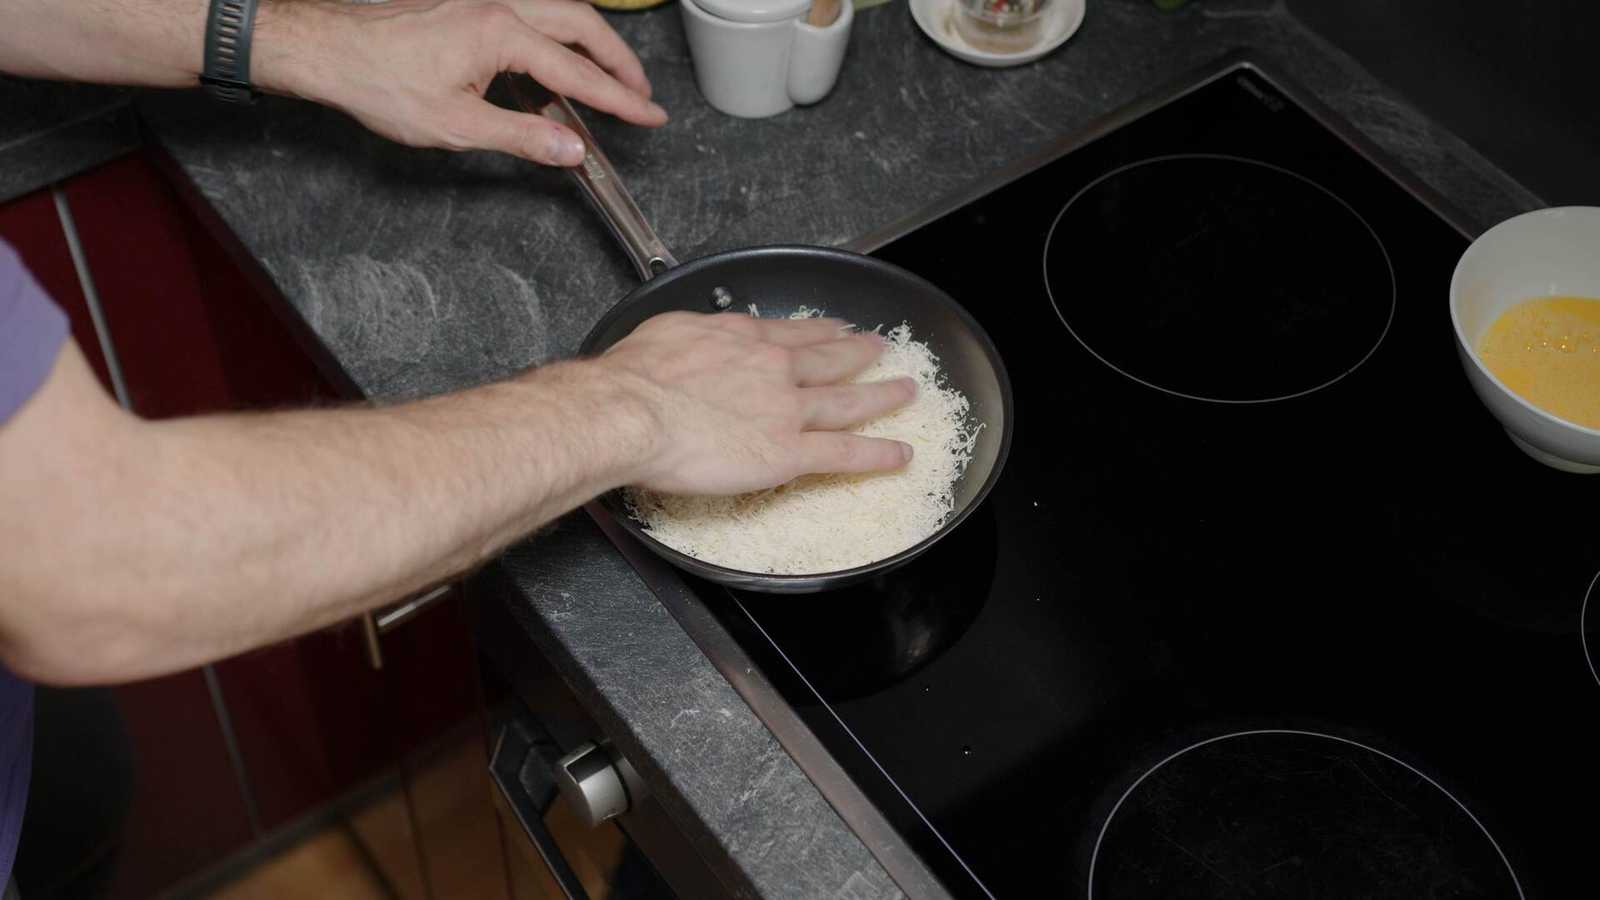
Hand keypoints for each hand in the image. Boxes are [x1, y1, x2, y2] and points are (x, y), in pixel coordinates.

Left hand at [257, 0, 666, 165]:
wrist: (327, 50)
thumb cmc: (380, 83)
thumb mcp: (458, 125)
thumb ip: (524, 136)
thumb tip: (573, 149)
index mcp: (502, 33)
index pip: (579, 71)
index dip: (620, 99)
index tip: (651, 115)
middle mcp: (498, 5)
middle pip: (581, 24)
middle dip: (618, 60)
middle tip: (642, 92)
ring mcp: (481, 0)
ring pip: (558, 10)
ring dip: (591, 40)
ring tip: (610, 74)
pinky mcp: (465, 4)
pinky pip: (529, 10)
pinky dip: (558, 32)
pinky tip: (556, 56)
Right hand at [596, 312, 917, 495]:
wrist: (631, 412)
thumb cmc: (634, 378)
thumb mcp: (665, 334)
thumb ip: (690, 339)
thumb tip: (689, 347)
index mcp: (742, 338)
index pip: (793, 332)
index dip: (821, 330)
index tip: (838, 328)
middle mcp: (775, 368)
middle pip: (830, 359)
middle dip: (860, 353)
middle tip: (882, 349)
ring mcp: (787, 410)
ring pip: (848, 402)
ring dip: (882, 396)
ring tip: (905, 393)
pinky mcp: (789, 452)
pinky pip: (844, 453)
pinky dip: (877, 454)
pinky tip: (899, 455)